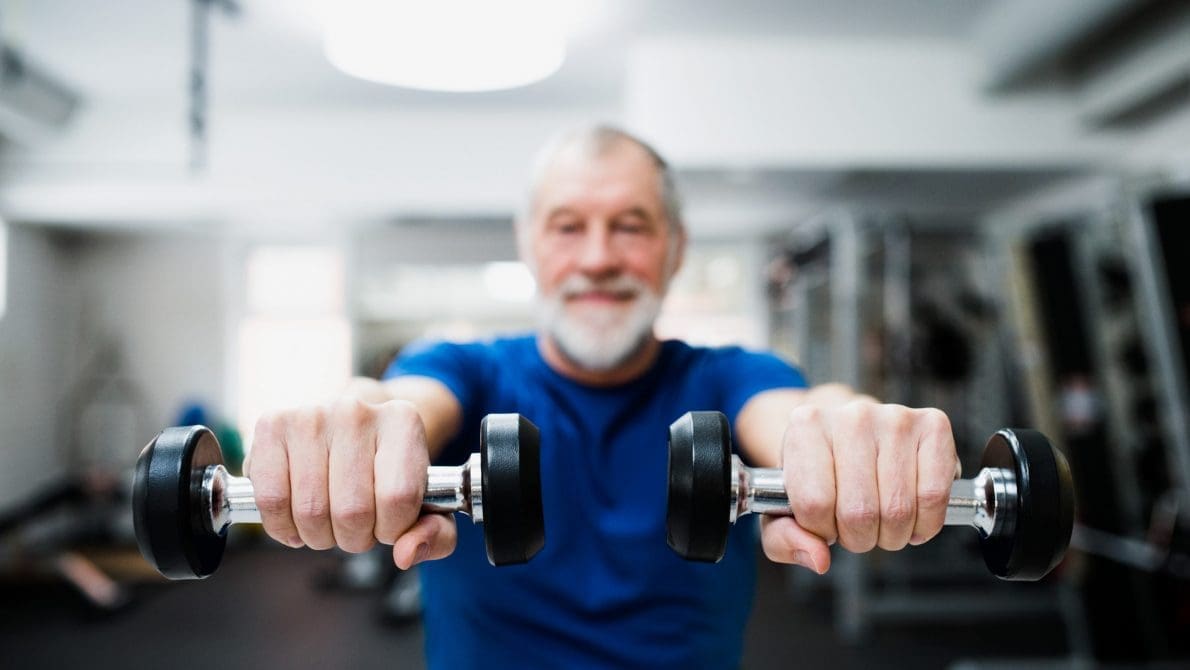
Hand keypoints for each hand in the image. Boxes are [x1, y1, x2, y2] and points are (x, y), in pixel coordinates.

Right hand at [244, 398, 456, 568]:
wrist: (351, 428)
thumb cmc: (389, 471)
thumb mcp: (427, 503)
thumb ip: (436, 536)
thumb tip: (406, 554)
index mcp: (403, 421)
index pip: (398, 498)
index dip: (392, 529)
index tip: (388, 524)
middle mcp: (356, 410)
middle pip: (352, 511)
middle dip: (354, 538)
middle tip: (355, 526)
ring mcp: (310, 415)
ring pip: (311, 511)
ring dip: (320, 536)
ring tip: (329, 521)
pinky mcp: (272, 426)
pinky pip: (271, 500)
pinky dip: (283, 527)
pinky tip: (297, 521)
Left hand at [760, 401, 958, 573]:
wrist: (850, 434)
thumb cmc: (818, 473)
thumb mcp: (783, 506)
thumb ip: (784, 539)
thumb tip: (819, 559)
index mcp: (806, 426)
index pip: (815, 504)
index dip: (822, 530)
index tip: (825, 522)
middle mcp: (851, 415)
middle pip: (859, 512)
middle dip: (858, 537)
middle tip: (856, 525)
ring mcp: (895, 418)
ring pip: (898, 510)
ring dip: (892, 534)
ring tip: (881, 520)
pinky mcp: (933, 425)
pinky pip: (934, 496)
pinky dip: (926, 522)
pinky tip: (912, 515)